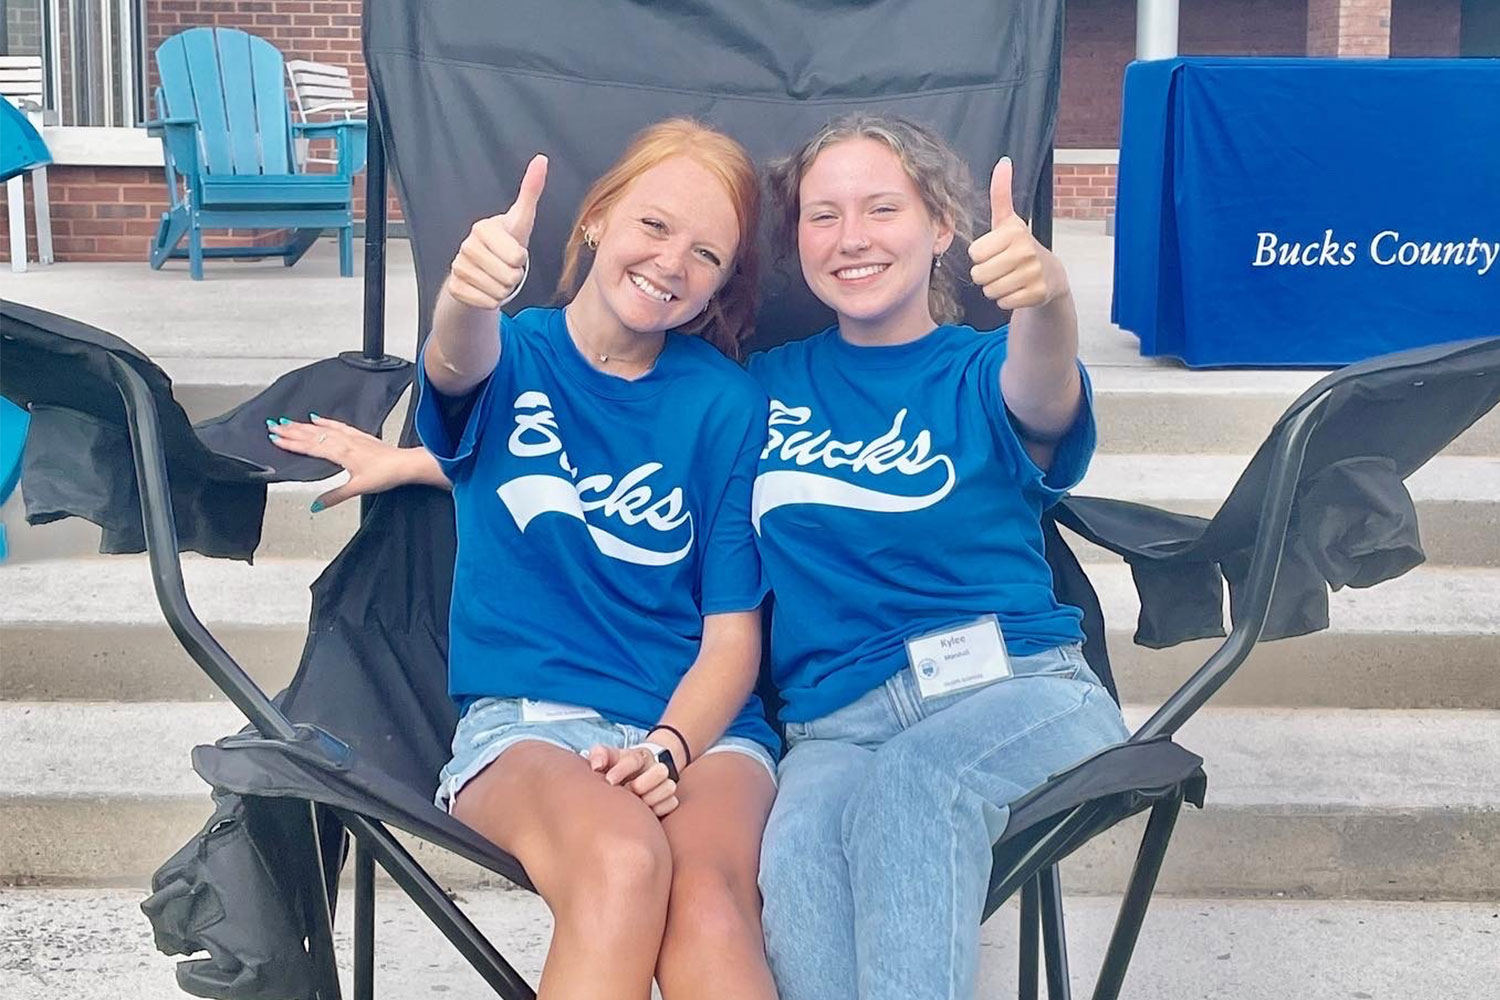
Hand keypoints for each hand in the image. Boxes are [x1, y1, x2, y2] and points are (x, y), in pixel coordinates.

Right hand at [267, 414, 410, 509]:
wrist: (405, 464)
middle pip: (312, 435)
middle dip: (291, 430)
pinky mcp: (360, 435)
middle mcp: (344, 442)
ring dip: (303, 425)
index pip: (310, 447)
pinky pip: (338, 425)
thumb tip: (315, 505)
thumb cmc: (385, 475)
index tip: (274, 438)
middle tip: (272, 425)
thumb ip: (334, 496)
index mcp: (340, 453)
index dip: (291, 443)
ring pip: (322, 428)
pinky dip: (325, 421)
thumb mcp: (357, 488)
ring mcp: (352, 437)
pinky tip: (317, 418)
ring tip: (287, 421)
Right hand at [444, 154, 548, 309]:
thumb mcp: (521, 220)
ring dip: (503, 291)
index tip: (513, 253)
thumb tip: (542, 160)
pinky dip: (491, 302)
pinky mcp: (454, 288)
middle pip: (509, 278)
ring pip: (498, 293)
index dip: (521, 260)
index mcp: (483, 228)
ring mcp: (457, 266)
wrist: (482, 271)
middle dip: (513, 278)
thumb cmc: (506, 244)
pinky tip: (486, 289)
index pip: (517, 257)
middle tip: (505, 268)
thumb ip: (531, 191)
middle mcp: (466, 245)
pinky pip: (486, 303)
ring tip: (496, 278)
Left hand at [585, 744, 679, 817]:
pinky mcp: (670, 798)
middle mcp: (655, 767)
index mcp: (639, 756)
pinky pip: (672, 803)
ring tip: (637, 804)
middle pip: (660, 771)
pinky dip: (660, 808)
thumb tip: (596, 765)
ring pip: (669, 787)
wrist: (634, 777)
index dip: (621, 770)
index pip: (635, 759)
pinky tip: (646, 811)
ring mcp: (664, 782)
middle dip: (642, 784)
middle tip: (628, 792)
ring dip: (651, 798)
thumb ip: (599, 755)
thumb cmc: (618, 769)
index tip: (609, 781)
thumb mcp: (607, 758)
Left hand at [967, 156, 1068, 309]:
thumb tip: (1003, 162)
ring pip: (990, 291)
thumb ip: (1001, 194)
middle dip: (985, 274)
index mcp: (1014, 232)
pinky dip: (1006, 299)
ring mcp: (1033, 274)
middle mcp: (1026, 252)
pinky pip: (1003, 302)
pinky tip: (1018, 289)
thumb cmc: (1020, 245)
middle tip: (1001, 267)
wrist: (1050, 273)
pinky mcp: (1037, 294)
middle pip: (979, 274)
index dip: (980, 255)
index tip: (995, 250)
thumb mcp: (1008, 220)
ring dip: (994, 288)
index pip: (974, 254)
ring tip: (1009, 277)